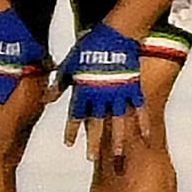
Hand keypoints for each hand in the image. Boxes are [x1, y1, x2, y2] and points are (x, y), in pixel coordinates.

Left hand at [59, 22, 149, 160]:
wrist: (115, 34)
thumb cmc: (89, 46)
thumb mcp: (69, 64)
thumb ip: (59, 84)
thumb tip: (45, 99)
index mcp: (84, 89)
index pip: (76, 114)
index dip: (72, 129)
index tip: (69, 144)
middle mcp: (101, 94)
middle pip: (97, 123)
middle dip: (93, 142)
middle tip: (91, 158)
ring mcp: (119, 93)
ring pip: (119, 121)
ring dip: (118, 140)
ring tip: (118, 155)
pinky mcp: (134, 88)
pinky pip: (139, 110)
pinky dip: (142, 123)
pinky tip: (145, 138)